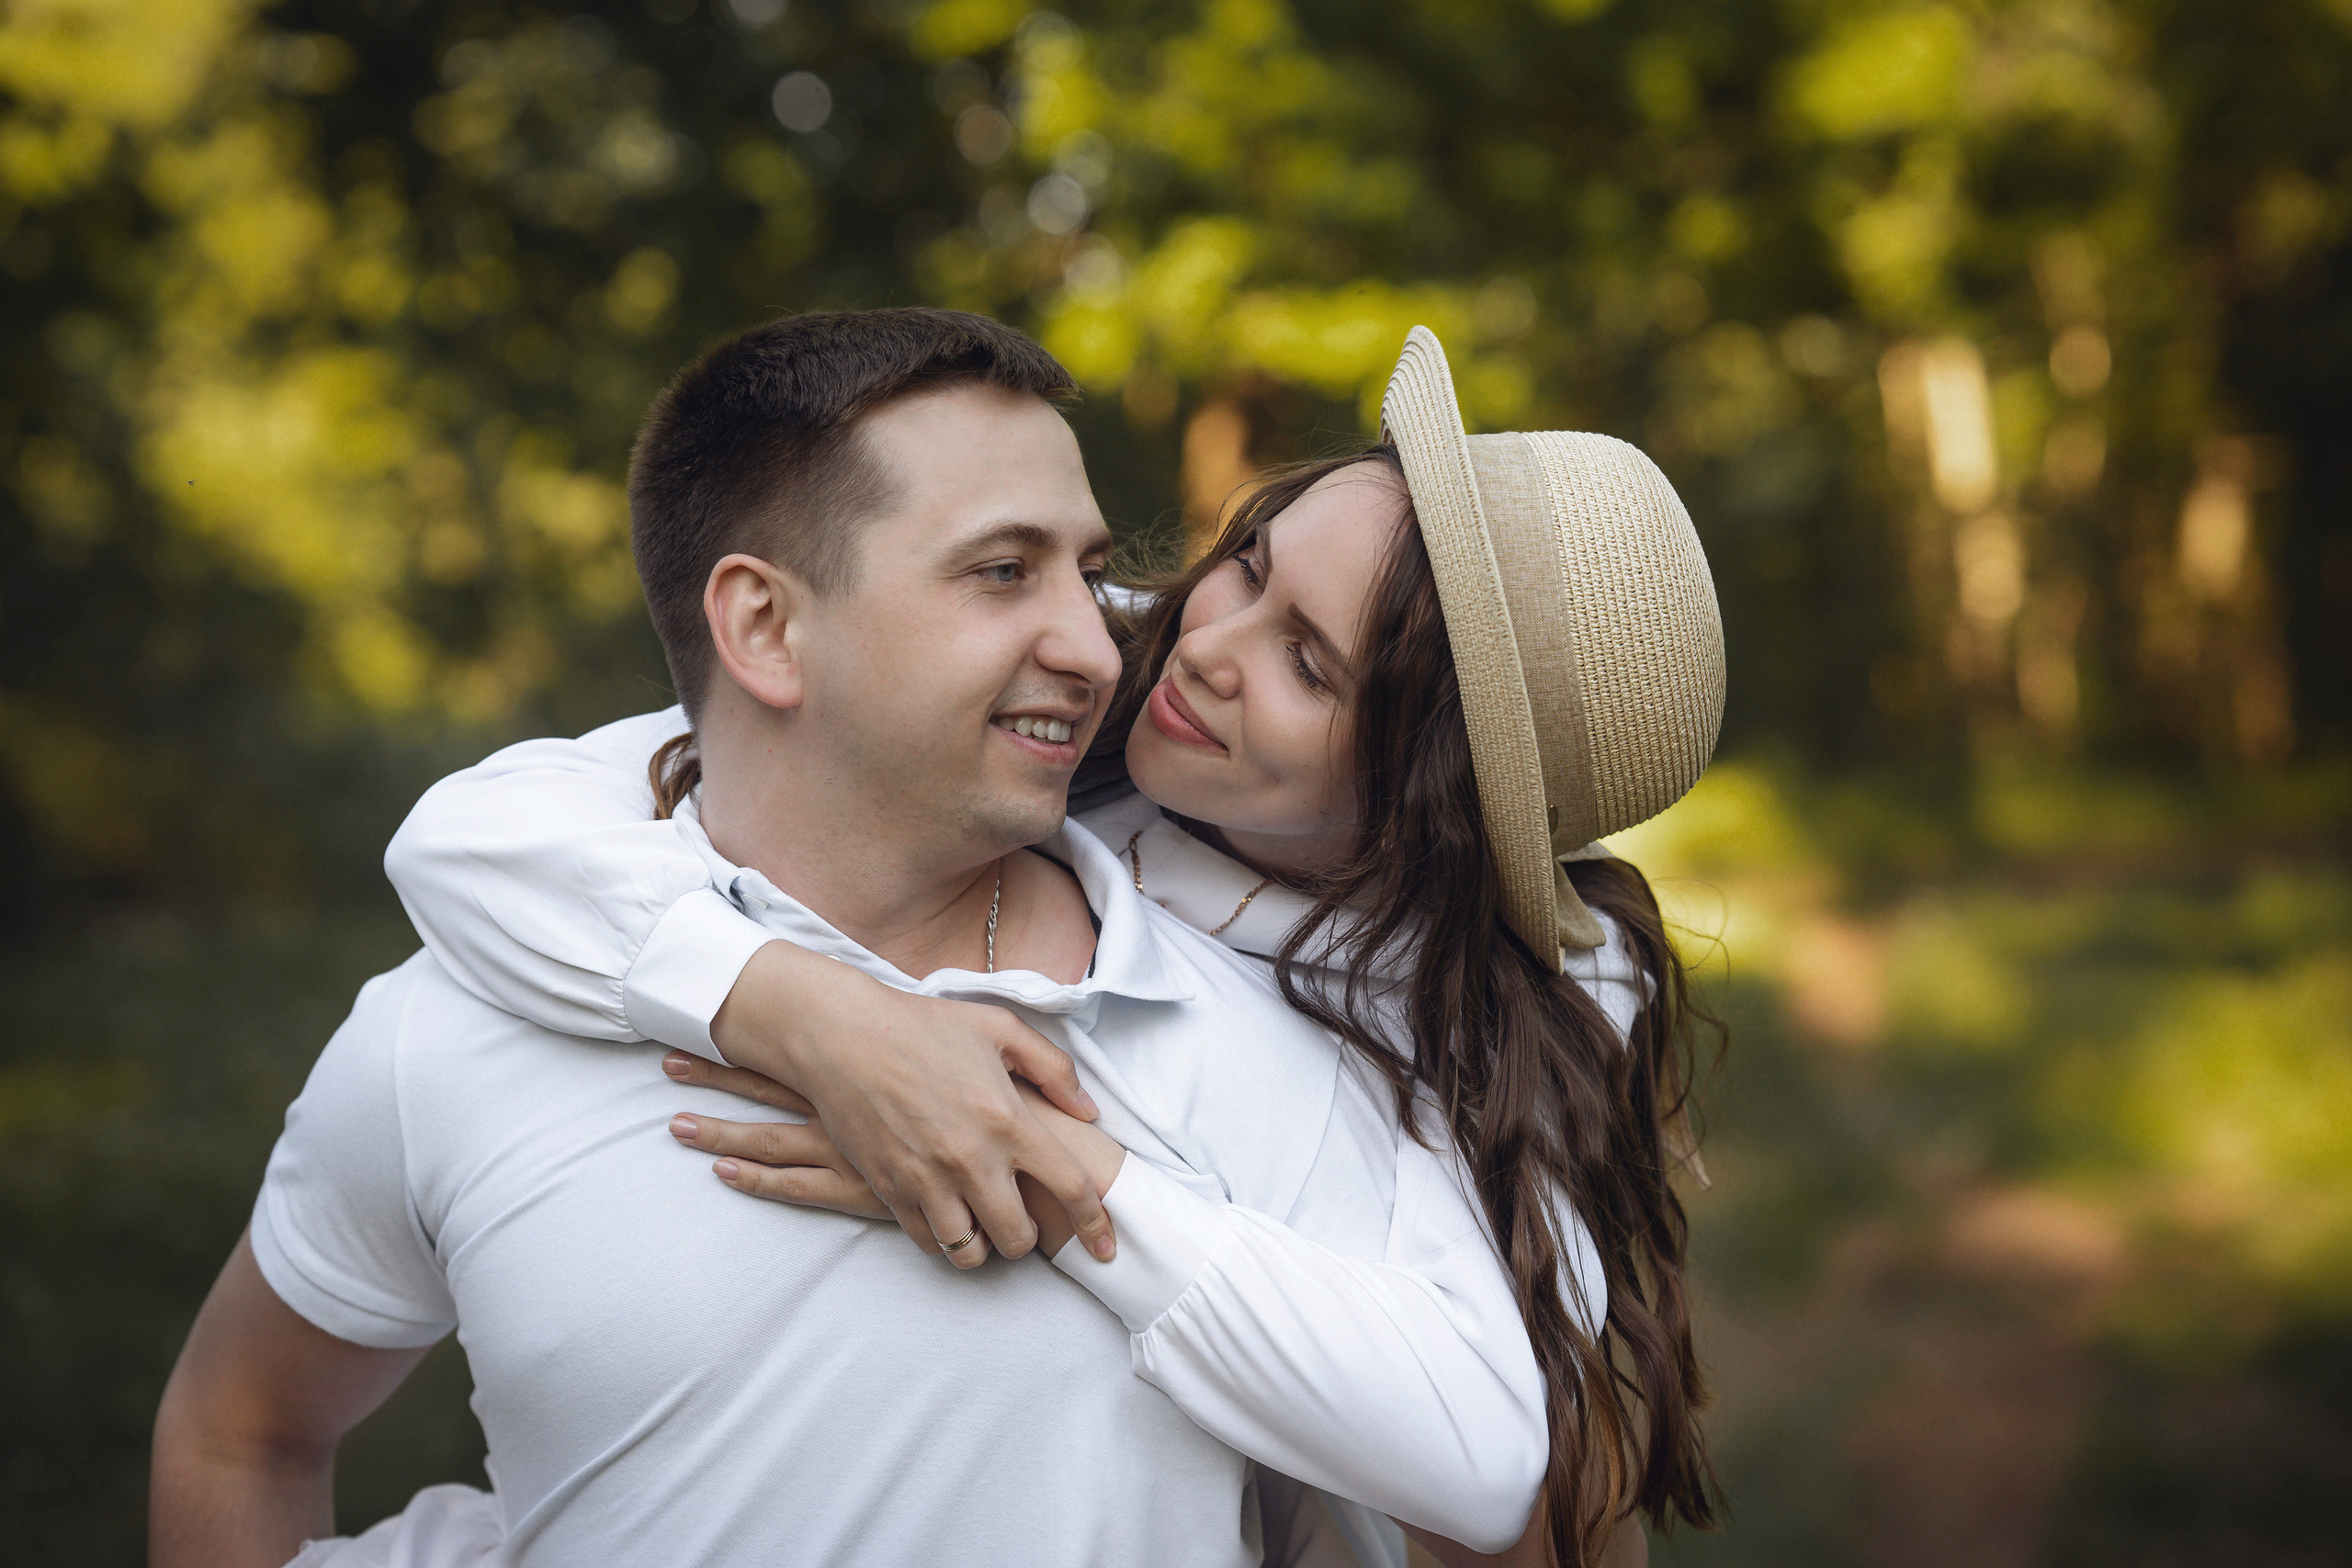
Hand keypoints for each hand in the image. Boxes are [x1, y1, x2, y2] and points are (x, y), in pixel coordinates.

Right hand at [706, 941, 1115, 1268]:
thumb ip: (1053, 1069)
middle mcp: (972, 1159)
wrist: (842, 1036)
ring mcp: (928, 1180)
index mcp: (1009, 1120)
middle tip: (1026, 1220)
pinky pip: (927, 1241)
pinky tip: (947, 1216)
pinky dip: (943, 1238)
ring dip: (985, 1247)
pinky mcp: (890, 1189)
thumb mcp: (1000, 1028)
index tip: (1105, 1249)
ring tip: (985, 1225)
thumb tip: (1088, 1110)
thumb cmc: (924, 1026)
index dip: (1096, 1226)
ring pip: (970, 1253)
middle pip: (1019, 1237)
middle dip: (1031, 1239)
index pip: (1071, 1189)